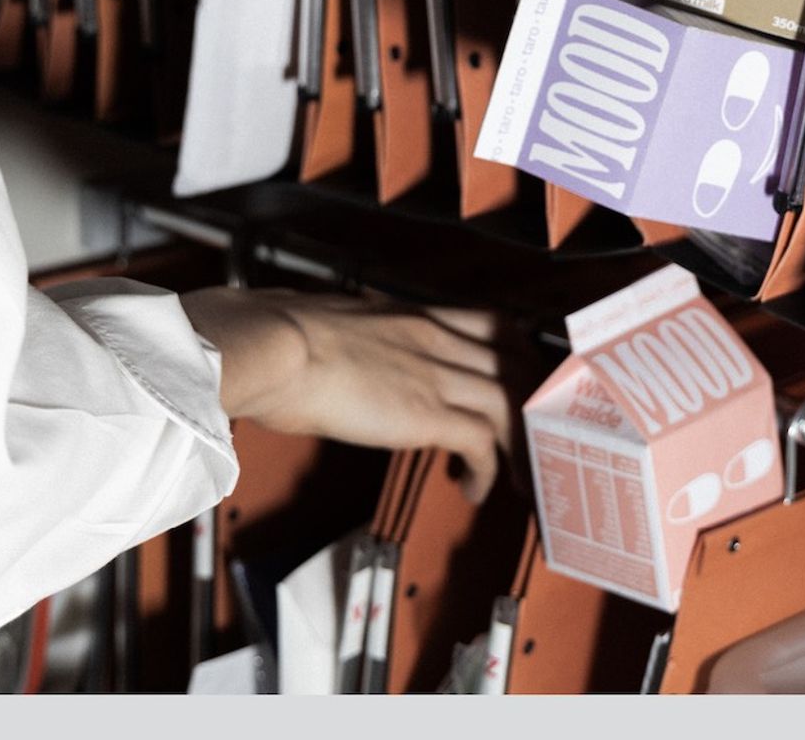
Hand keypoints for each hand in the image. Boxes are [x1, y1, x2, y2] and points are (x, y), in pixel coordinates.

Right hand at [184, 291, 513, 500]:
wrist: (270, 348)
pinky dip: (486, 469)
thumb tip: (351, 361)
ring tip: (517, 476)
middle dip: (534, 401)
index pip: (495, 325)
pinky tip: (472, 488)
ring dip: (520, 443)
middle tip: (534, 434)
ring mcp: (435, 374)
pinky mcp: (424, 414)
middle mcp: (437, 339)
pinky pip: (481, 442)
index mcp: (416, 316)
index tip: (521, 381)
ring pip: (511, 403)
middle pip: (516, 365)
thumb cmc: (280, 341)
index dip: (519, 356)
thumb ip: (360, 342)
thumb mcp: (335, 328)